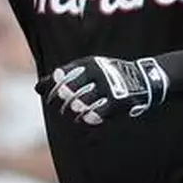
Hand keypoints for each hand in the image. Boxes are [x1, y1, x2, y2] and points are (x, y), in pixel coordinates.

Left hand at [35, 56, 168, 125]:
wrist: (144, 79)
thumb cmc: (108, 76)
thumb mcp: (87, 70)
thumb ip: (62, 78)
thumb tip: (37, 88)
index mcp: (88, 63)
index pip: (60, 77)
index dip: (52, 91)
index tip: (51, 98)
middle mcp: (98, 73)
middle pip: (68, 93)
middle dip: (61, 105)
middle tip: (64, 109)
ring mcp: (108, 87)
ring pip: (80, 106)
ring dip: (73, 114)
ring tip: (76, 114)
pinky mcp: (118, 102)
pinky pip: (95, 115)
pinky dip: (88, 119)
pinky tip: (87, 118)